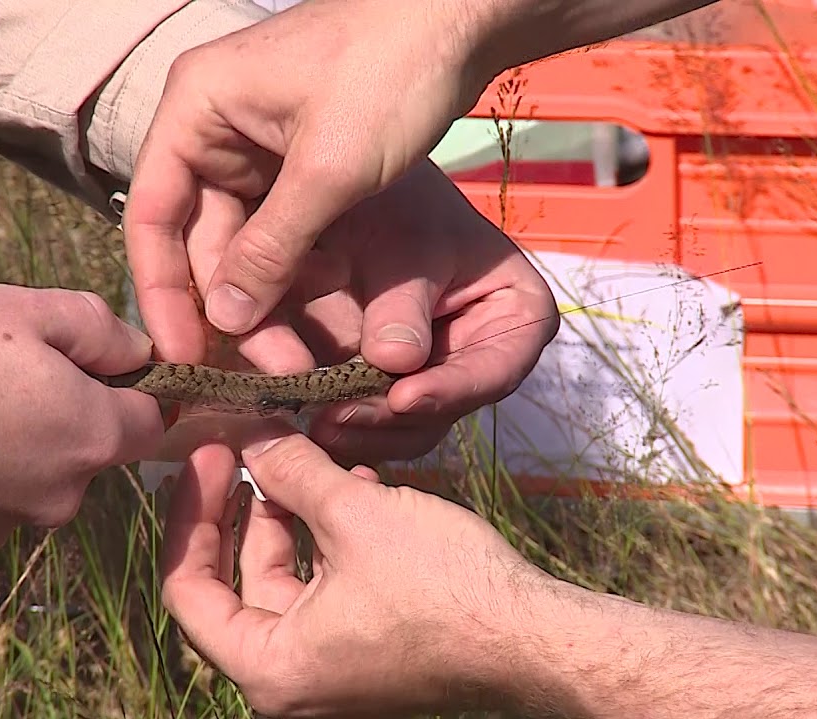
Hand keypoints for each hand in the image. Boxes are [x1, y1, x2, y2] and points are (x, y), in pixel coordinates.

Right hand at [0, 284, 165, 548]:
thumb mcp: (25, 309)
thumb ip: (98, 328)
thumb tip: (139, 351)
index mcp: (93, 436)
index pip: (155, 419)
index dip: (138, 386)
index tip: (99, 359)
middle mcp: (65, 493)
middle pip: (94, 447)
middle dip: (70, 408)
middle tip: (12, 366)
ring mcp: (11, 522)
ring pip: (40, 472)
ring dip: (21, 439)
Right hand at [122, 0, 514, 362]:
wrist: (461, 21)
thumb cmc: (390, 72)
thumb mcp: (329, 170)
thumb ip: (271, 248)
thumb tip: (225, 321)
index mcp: (196, 109)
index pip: (151, 214)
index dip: (162, 290)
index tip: (182, 354)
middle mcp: (213, 127)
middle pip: (197, 237)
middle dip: (232, 306)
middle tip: (268, 372)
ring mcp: (255, 145)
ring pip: (241, 241)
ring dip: (267, 298)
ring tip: (298, 357)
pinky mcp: (295, 162)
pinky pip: (278, 229)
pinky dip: (294, 271)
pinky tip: (317, 312)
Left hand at [159, 426, 556, 717]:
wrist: (535, 635)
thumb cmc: (445, 587)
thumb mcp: (354, 515)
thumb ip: (290, 471)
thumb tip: (250, 431)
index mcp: (271, 669)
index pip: (187, 589)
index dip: (190, 514)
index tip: (205, 456)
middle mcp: (291, 683)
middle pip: (234, 583)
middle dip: (241, 507)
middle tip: (243, 444)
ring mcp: (331, 672)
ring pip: (284, 580)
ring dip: (290, 516)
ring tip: (304, 455)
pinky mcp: (366, 653)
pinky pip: (325, 590)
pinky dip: (328, 540)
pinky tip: (353, 487)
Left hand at [263, 162, 558, 462]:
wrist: (345, 190)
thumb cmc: (395, 200)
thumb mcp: (405, 242)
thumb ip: (402, 304)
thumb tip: (393, 365)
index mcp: (516, 314)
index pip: (497, 368)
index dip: (452, 390)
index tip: (404, 398)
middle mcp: (478, 355)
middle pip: (445, 407)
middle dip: (390, 419)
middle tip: (339, 418)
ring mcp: (430, 375)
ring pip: (403, 425)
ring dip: (358, 430)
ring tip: (315, 423)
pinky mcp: (382, 385)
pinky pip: (366, 419)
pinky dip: (336, 422)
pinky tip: (300, 419)